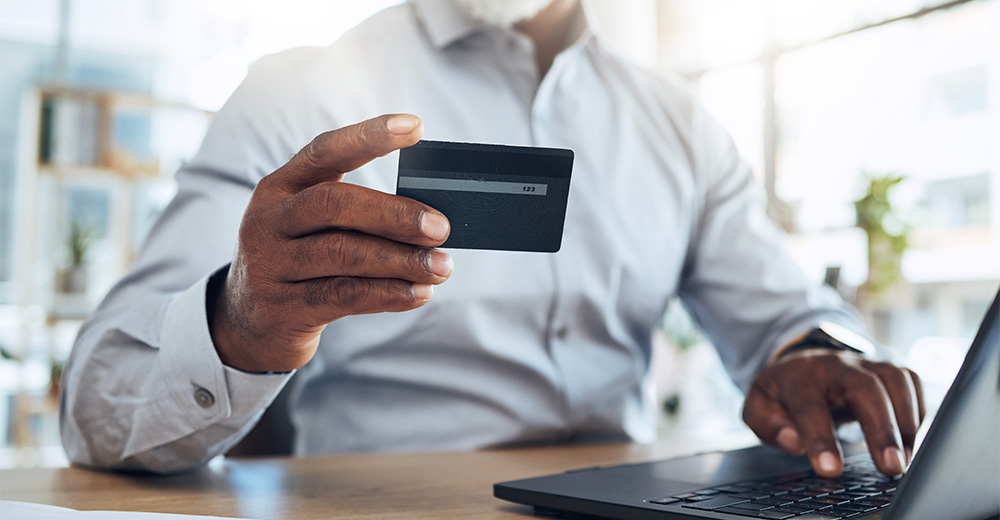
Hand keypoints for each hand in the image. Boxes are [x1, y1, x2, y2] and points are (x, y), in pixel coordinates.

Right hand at [208, 114, 452, 372]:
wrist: (248, 325)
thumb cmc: (300, 265)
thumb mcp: (310, 228)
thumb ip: (356, 214)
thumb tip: (431, 214)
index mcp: (279, 188)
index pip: (325, 151)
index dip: (369, 136)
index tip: (415, 125)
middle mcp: (268, 221)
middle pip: (334, 203)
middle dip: (394, 214)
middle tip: (441, 228)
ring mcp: (270, 265)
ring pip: (343, 254)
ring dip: (401, 260)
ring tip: (441, 266)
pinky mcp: (282, 308)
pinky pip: (344, 296)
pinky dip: (389, 293)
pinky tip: (419, 293)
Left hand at [742, 349, 924, 477]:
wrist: (803, 360)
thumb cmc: (784, 392)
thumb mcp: (759, 406)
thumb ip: (769, 425)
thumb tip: (793, 442)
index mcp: (798, 375)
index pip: (809, 406)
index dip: (820, 439)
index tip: (831, 471)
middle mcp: (836, 364)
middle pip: (865, 388)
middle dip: (882, 429)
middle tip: (890, 468)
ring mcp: (866, 362)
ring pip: (895, 380)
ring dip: (905, 423)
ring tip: (903, 460)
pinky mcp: (889, 367)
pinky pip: (912, 383)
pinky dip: (917, 412)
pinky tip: (909, 441)